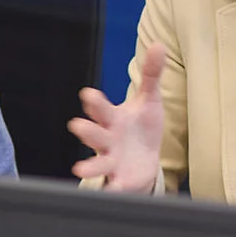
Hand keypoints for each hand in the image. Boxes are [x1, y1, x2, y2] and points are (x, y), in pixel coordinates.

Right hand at [71, 44, 167, 191]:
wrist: (144, 161)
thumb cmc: (141, 127)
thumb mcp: (148, 100)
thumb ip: (150, 74)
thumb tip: (158, 45)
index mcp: (113, 119)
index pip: (101, 108)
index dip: (94, 102)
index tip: (89, 95)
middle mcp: (108, 139)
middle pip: (94, 134)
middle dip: (86, 130)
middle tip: (77, 126)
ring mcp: (112, 161)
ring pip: (98, 162)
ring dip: (90, 165)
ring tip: (80, 169)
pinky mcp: (120, 180)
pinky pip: (114, 186)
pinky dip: (112, 190)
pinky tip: (112, 191)